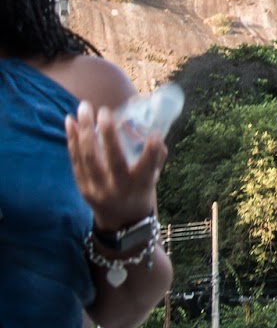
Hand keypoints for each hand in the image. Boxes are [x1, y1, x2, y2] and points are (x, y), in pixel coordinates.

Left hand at [66, 101, 166, 230]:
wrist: (121, 220)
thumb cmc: (141, 189)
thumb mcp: (154, 176)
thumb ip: (155, 155)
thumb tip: (152, 127)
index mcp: (141, 184)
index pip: (148, 166)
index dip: (152, 151)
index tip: (155, 134)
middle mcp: (119, 186)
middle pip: (112, 159)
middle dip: (107, 133)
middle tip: (104, 111)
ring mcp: (98, 187)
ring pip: (89, 157)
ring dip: (85, 130)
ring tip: (84, 108)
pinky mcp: (82, 186)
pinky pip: (75, 160)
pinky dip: (72, 139)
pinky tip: (69, 121)